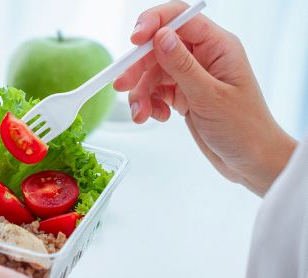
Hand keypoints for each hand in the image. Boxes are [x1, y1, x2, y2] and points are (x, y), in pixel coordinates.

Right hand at [114, 0, 295, 195]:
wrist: (252, 161)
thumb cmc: (244, 129)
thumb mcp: (210, 97)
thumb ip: (182, 66)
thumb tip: (161, 36)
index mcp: (217, 46)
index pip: (180, 19)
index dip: (154, 24)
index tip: (134, 41)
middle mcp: (203, 56)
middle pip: (158, 47)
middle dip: (138, 67)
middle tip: (123, 85)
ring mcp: (192, 76)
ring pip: (152, 72)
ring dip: (140, 92)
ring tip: (140, 114)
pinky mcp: (184, 95)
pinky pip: (156, 91)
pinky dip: (148, 104)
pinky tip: (154, 117)